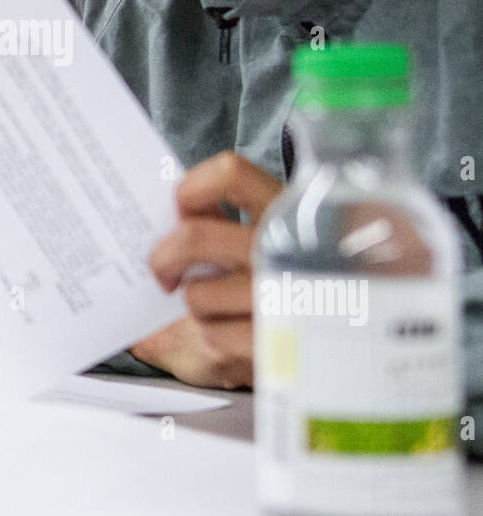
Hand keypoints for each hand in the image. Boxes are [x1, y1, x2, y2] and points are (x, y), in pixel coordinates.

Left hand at [129, 151, 283, 388]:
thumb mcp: (276, 240)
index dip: (191, 188)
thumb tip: (158, 219)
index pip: (230, 172)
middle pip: (194, 236)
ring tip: (215, 308)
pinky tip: (235, 334)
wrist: (358, 343)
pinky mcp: (279, 343)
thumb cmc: (298, 281)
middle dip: (163, 257)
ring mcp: (285, 296)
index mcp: (290, 210)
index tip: (180, 209)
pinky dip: (212, 336)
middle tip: (163, 271)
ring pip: (197, 294)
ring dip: (194, 304)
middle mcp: (289, 247)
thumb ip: (224, 222)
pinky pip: (214, 335)